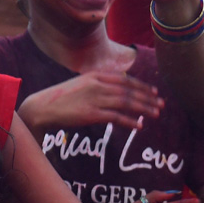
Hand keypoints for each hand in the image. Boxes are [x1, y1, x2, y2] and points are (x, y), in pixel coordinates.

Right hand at [21, 71, 161, 132]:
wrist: (42, 107)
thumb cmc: (61, 98)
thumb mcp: (80, 84)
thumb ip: (98, 85)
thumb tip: (116, 89)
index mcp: (95, 75)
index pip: (125, 79)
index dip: (141, 85)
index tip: (154, 91)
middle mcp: (97, 85)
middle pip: (129, 91)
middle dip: (147, 98)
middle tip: (161, 104)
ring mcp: (94, 99)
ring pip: (126, 103)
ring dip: (143, 109)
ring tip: (155, 114)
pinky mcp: (91, 114)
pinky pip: (116, 117)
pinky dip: (129, 121)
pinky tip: (138, 126)